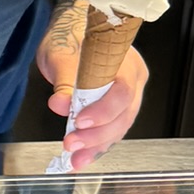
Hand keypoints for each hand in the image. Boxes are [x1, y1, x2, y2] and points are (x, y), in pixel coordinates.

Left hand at [43, 43, 148, 169]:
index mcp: (126, 63)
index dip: (103, 111)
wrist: (70, 35)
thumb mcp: (61, 56)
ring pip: (119, 127)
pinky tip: (82, 157)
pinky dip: (96, 145)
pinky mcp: (116, 109)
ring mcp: (128, 97)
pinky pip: (111, 130)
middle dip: (97, 135)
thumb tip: (60, 104)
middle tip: (71, 144)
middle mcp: (133, 81)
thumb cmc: (69, 39)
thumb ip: (64, 81)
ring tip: (75, 158)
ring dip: (96, 146)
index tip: (79, 121)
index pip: (122, 92)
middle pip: (124, 115)